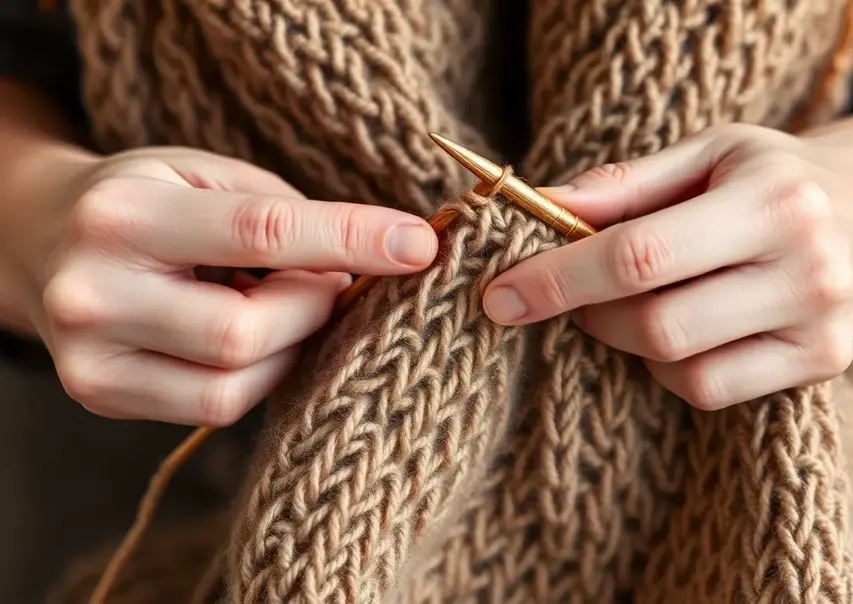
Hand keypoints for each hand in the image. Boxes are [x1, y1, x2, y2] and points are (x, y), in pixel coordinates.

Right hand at [7, 147, 436, 424]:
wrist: (43, 237)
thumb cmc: (147, 199)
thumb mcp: (208, 175)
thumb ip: (286, 215)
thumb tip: (386, 255)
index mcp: (123, 215)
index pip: (261, 233)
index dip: (351, 240)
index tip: (419, 244)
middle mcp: (94, 293)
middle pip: (249, 331)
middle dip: (314, 307)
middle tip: (328, 279)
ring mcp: (91, 359)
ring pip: (238, 384)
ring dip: (291, 345)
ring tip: (283, 302)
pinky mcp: (100, 396)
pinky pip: (217, 406)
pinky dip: (261, 372)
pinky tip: (255, 334)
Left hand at [482, 124, 852, 409]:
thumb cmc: (774, 174)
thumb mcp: (708, 151)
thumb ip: (625, 184)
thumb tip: (538, 207)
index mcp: (773, 200)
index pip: (642, 254)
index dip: (560, 278)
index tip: (500, 296)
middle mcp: (808, 269)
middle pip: (658, 325)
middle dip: (591, 314)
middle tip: (575, 291)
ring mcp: (822, 328)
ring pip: (681, 369)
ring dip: (631, 341)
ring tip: (638, 301)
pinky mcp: (823, 366)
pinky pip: (711, 389)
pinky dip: (672, 365)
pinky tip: (682, 327)